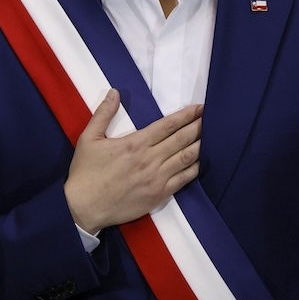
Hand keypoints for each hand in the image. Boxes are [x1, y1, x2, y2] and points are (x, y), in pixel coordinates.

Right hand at [64, 89, 203, 234]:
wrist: (84, 206)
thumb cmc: (85, 172)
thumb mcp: (88, 138)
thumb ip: (103, 114)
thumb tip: (115, 93)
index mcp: (135, 143)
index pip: (167, 126)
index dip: (186, 116)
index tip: (199, 108)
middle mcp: (150, 159)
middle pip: (181, 139)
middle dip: (199, 126)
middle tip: (213, 117)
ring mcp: (156, 179)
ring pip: (186, 159)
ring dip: (201, 145)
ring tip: (214, 136)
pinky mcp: (158, 195)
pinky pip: (183, 181)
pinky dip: (195, 169)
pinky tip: (203, 162)